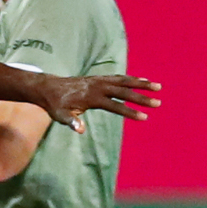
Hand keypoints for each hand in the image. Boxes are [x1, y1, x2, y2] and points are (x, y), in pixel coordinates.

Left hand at [37, 74, 161, 133]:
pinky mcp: (99, 78)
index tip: (144, 117)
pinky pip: (118, 78)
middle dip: (142, 98)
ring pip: (124, 81)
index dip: (130, 112)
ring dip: (141, 83)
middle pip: (124, 92)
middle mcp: (98, 86)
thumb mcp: (59, 115)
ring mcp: (99, 80)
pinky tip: (143, 81)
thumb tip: (80, 130)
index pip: (115, 106)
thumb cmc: (55, 104)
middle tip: (158, 103)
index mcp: (91, 97)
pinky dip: (131, 79)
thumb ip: (70, 121)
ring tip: (158, 87)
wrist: (48, 87)